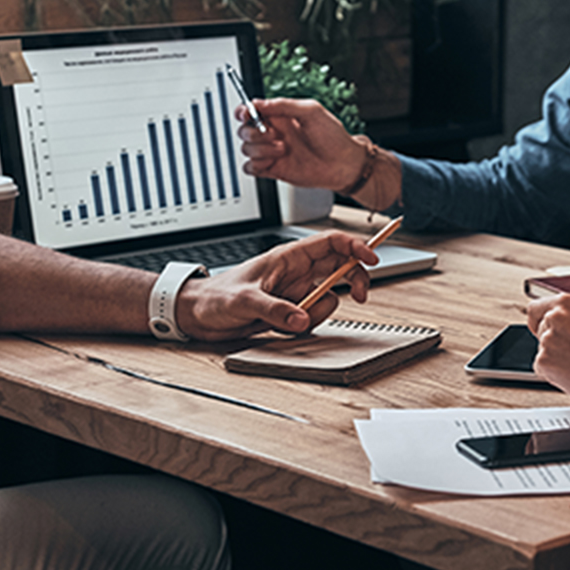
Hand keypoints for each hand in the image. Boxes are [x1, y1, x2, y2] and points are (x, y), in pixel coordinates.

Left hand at [177, 231, 376, 338]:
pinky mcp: (291, 311)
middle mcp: (295, 272)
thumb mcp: (243, 301)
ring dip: (319, 311)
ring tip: (292, 320)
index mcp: (287, 257)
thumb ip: (274, 309)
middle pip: (340, 266)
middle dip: (354, 279)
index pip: (331, 242)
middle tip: (359, 295)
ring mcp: (294, 292)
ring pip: (328, 297)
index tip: (371, 259)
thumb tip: (301, 318)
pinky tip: (280, 327)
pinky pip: (312, 317)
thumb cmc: (214, 296)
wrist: (197, 315)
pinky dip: (304, 326)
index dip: (355, 246)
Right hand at [236, 98, 363, 190]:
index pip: (250, 110)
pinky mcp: (273, 169)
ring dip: (260, 149)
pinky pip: (250, 167)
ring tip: (283, 149)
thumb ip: (284, 105)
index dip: (243, 111)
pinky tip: (271, 162)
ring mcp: (272, 152)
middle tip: (274, 135)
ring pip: (246, 149)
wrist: (343, 164)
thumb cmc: (333, 136)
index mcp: (280, 116)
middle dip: (254, 132)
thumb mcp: (311, 111)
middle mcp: (274, 133)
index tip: (248, 114)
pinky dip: (255, 165)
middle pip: (244, 130)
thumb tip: (259, 103)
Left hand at [528, 294, 569, 408]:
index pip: (535, 308)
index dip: (538, 320)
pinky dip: (552, 370)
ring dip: (554, 355)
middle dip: (553, 339)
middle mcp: (553, 318)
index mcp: (565, 303)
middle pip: (540, 329)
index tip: (541, 327)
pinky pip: (541, 365)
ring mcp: (546, 340)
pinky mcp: (542, 361)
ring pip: (542, 348)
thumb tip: (555, 317)